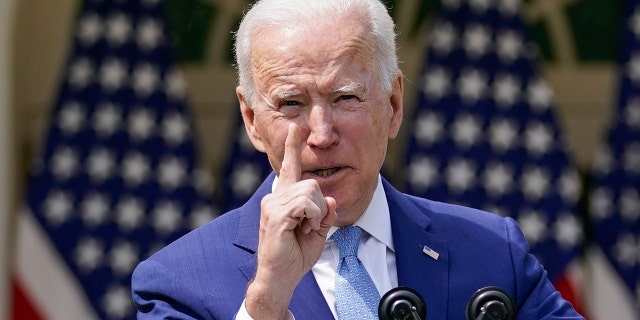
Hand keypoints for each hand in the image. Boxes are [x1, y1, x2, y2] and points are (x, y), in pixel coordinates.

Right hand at [246, 123, 336, 318]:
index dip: (293, 147)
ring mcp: (273, 204)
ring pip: (311, 192)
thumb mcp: (318, 232)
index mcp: (284, 198)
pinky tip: (304, 229)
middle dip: (320, 207)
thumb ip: (325, 213)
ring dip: (317, 215)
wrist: (279, 278)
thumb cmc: (295, 256)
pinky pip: (306, 204)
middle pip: (312, 183)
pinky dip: (313, 217)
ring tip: (305, 229)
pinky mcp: (276, 215)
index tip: (296, 127)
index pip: (290, 168)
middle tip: (311, 226)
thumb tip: (331, 198)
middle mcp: (275, 197)